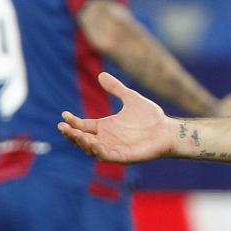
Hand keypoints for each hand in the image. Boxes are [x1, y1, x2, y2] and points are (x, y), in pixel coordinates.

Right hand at [58, 72, 172, 163]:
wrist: (167, 130)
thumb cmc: (151, 117)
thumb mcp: (130, 98)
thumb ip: (116, 88)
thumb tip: (101, 74)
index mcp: (106, 126)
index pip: (83, 126)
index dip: (72, 122)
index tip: (64, 114)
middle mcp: (107, 139)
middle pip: (82, 139)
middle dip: (71, 134)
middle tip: (62, 127)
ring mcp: (113, 148)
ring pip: (90, 149)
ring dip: (81, 142)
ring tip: (74, 133)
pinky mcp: (122, 157)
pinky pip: (105, 156)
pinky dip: (97, 150)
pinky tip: (91, 142)